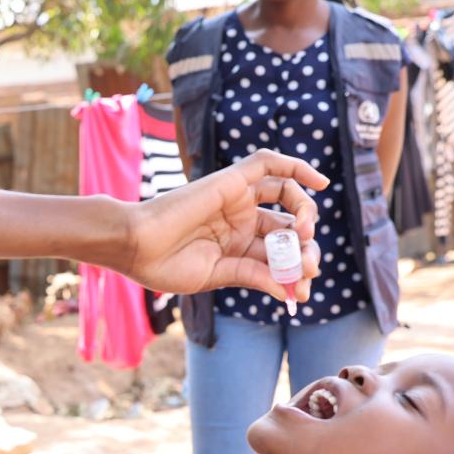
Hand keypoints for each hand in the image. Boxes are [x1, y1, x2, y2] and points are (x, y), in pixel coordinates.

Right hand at [123, 150, 326, 298]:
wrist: (134, 247)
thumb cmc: (164, 266)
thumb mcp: (218, 276)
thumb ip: (255, 276)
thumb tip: (294, 289)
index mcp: (237, 246)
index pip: (279, 253)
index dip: (296, 270)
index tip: (302, 290)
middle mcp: (241, 220)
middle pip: (290, 225)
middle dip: (305, 247)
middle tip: (307, 265)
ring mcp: (237, 199)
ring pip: (287, 194)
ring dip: (306, 213)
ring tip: (305, 233)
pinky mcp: (231, 180)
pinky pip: (268, 163)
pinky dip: (296, 167)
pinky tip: (319, 182)